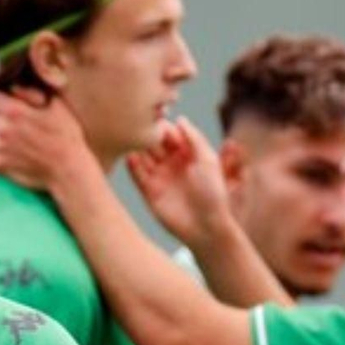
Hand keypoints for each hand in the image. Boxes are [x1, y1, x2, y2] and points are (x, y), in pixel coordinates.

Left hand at [0, 88, 99, 192]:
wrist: (67, 168)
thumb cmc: (65, 135)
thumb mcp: (55, 105)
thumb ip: (30, 92)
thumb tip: (13, 87)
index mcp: (14, 111)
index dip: (1, 99)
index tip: (10, 104)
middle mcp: (2, 129)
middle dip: (1, 116)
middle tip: (18, 124)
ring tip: (16, 139)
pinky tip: (9, 150)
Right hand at [126, 117, 235, 247]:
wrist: (206, 226)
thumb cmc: (213, 192)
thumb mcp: (208, 159)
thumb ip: (194, 138)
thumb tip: (179, 119)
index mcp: (187, 154)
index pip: (170, 134)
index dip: (163, 127)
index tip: (157, 120)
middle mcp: (171, 164)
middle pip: (154, 143)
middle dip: (148, 136)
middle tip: (142, 130)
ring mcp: (159, 177)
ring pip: (143, 157)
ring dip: (138, 148)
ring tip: (133, 141)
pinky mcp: (149, 192)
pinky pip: (137, 175)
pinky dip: (132, 166)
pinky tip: (131, 157)